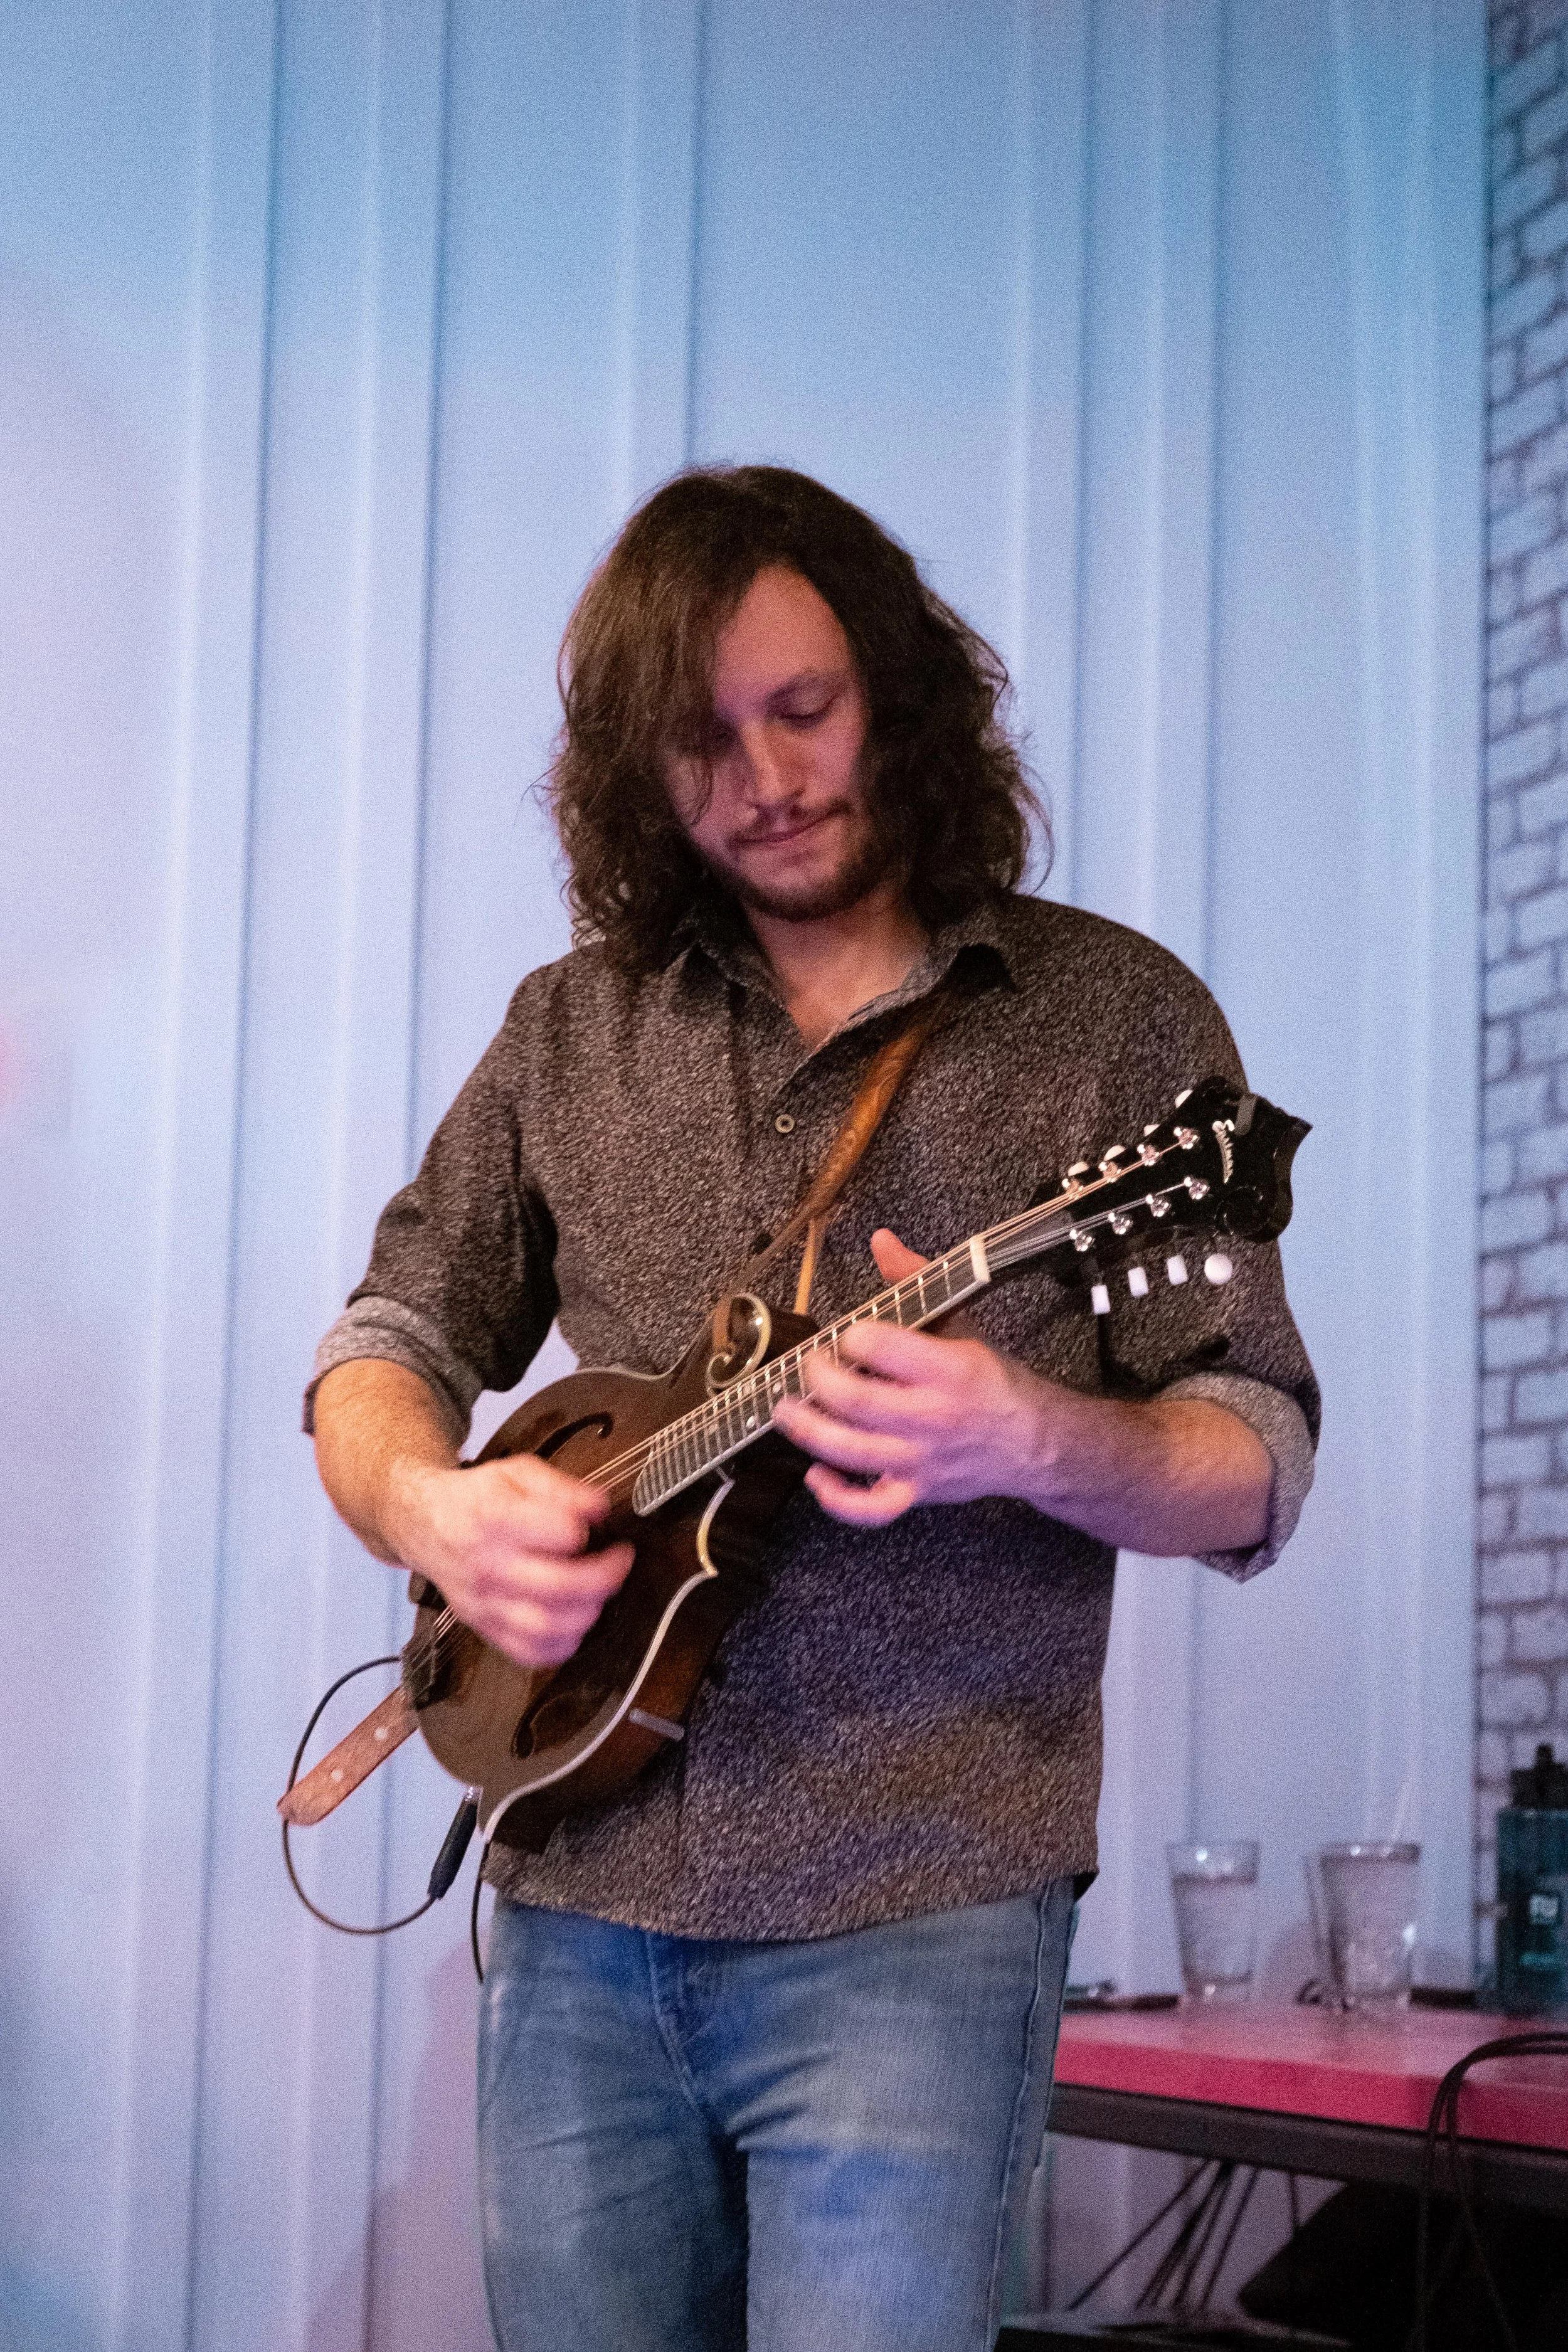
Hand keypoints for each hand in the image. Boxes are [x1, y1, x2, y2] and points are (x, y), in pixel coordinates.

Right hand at [387, 1450, 634, 1668]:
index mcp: (495, 1518)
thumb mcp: (518, 1472)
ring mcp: (484, 1602)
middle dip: (604, 1577)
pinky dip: (561, 1646)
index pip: (560, 1532)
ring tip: (598, 1593)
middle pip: (558, 1587)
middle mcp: (488, 1565)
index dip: (588, 1527)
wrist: (425, 1524)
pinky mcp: (484, 1627)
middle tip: (620, 1561)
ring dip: (587, 1614)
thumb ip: (562, 1488)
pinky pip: (528, 1653)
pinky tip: (574, 1623)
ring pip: (545, 1627)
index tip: (600, 1523)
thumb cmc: (476, 1499)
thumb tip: (599, 1509)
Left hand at [771, 1229, 1044, 1526]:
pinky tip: (816, 1474)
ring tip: (786, 1411)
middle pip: (856, 1401)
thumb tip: (881, 1240)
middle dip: (818, 1380)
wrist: (1034, 1443)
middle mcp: (933, 1416)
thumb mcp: (962, 1323)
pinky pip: (870, 1508)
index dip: (852, 1335)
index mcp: (947, 1368)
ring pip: (852, 1452)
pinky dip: (837, 1498)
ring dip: (809, 1431)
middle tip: (809, 1367)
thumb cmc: (992, 1381)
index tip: (847, 1333)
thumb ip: (916, 1282)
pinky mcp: (917, 1492)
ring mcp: (922, 1460)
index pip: (880, 1345)